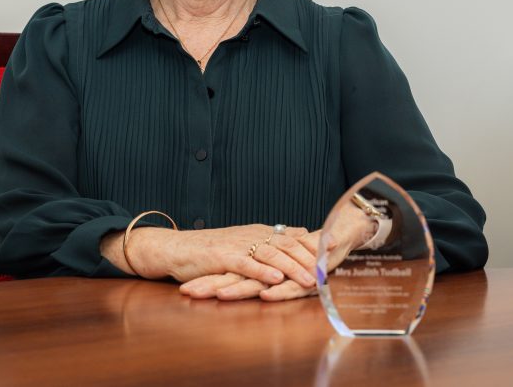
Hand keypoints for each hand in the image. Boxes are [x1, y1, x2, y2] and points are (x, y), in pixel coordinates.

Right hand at [127, 223, 317, 288]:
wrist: (176, 248)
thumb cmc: (209, 251)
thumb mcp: (243, 243)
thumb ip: (267, 242)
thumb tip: (295, 236)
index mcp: (258, 232)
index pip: (291, 236)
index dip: (314, 240)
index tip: (335, 243)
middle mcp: (251, 235)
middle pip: (287, 244)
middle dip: (310, 255)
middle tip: (330, 265)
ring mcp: (238, 245)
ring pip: (271, 254)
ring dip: (293, 268)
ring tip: (310, 279)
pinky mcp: (223, 257)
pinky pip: (247, 264)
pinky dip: (263, 272)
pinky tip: (277, 280)